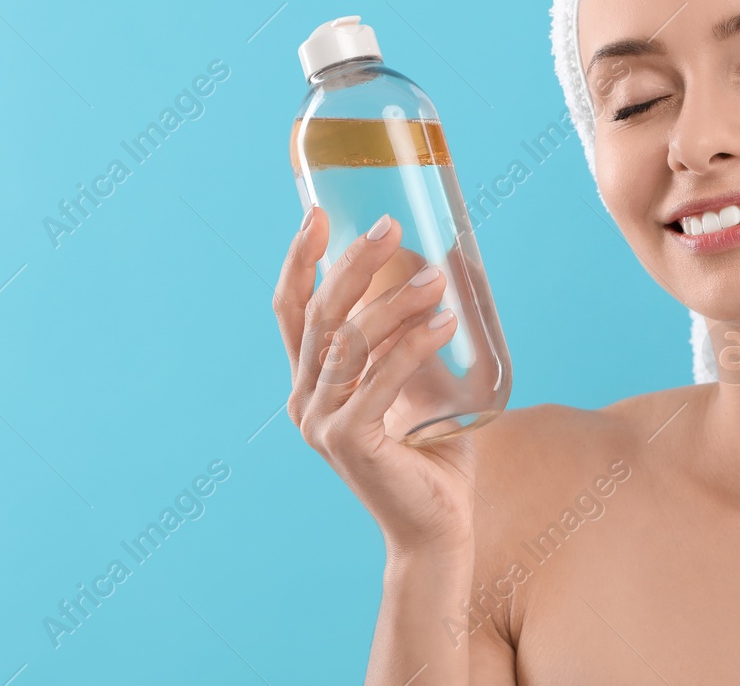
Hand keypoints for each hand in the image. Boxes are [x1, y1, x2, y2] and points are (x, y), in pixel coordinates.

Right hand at [273, 207, 475, 552]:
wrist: (437, 526)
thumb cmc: (433, 450)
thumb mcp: (421, 379)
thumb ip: (418, 336)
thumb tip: (449, 264)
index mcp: (311, 381)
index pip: (291, 309)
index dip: (298, 260)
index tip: (316, 213)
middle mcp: (305, 399)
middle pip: (320, 314)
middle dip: (354, 263)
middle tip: (392, 226)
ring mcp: (321, 422)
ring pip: (351, 342)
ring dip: (395, 301)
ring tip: (438, 277)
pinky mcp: (349, 442)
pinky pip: (380, 378)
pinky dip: (414, 343)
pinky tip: (447, 321)